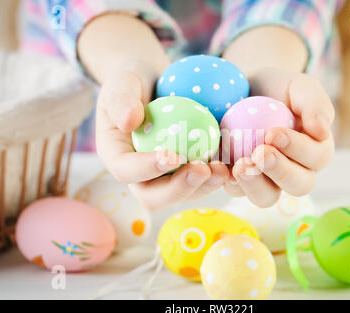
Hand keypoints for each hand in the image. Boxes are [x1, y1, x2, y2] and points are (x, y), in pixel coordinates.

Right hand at [79, 14, 228, 210]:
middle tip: (202, 170)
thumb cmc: (134, 79)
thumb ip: (120, 98)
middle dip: (179, 189)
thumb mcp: (123, 80)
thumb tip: (128, 122)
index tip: (173, 155)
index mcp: (116, 155)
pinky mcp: (184, 172)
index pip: (126, 171)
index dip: (147, 169)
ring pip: (180, 195)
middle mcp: (138, 173)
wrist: (154, 81)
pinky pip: (199, 183)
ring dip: (202, 188)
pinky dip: (215, 178)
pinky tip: (232, 166)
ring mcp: (162, 177)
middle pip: (153, 196)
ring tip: (223, 171)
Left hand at [224, 67, 334, 206]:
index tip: (274, 133)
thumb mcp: (298, 86)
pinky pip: (237, 190)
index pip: (317, 157)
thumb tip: (322, 131)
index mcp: (316, 149)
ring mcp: (267, 179)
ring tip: (240, 166)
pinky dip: (229, 182)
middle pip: (298, 185)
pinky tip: (221, 168)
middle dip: (280, 171)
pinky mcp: (240, 181)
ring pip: (267, 197)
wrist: (244, 89)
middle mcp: (295, 170)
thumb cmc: (277, 87)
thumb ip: (314, 103)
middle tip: (259, 152)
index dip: (298, 149)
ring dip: (255, 185)